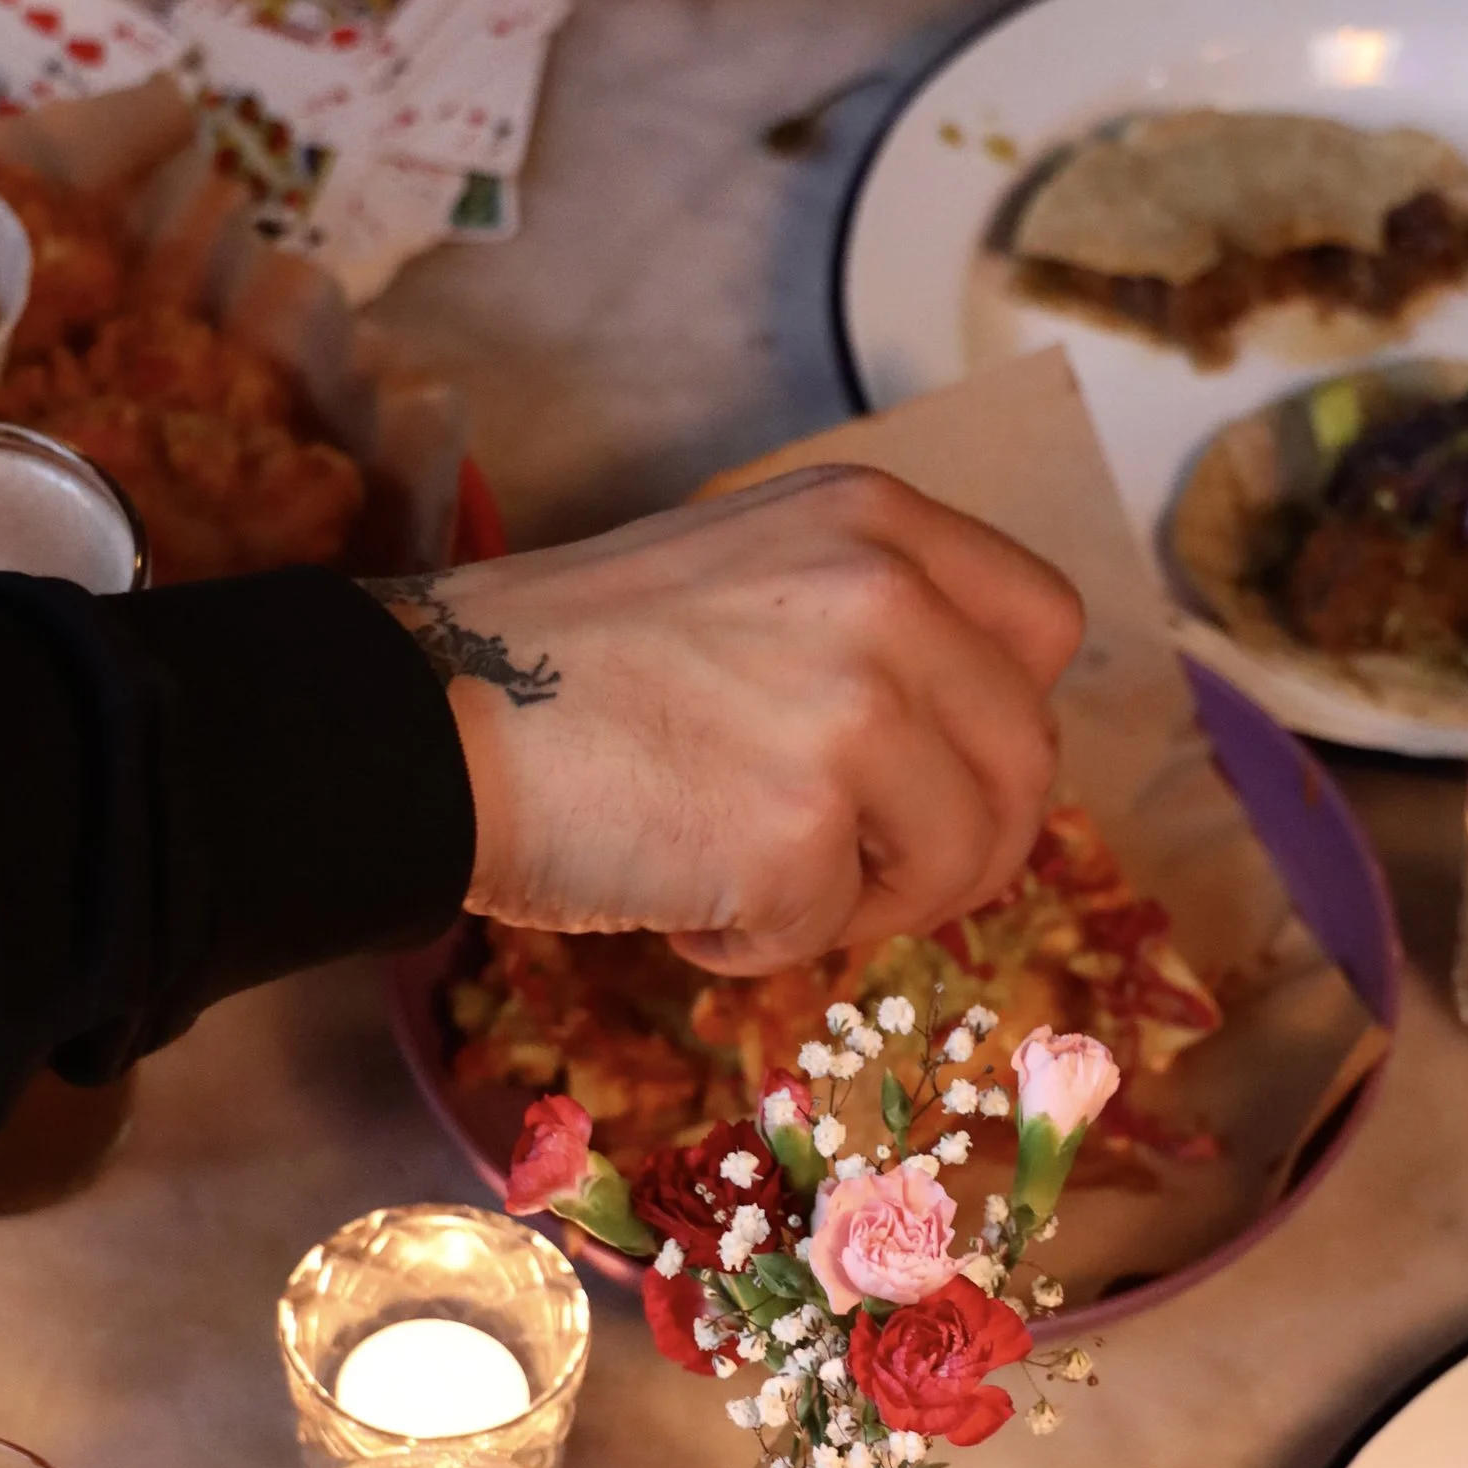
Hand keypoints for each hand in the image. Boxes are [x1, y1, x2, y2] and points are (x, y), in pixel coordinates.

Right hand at [377, 468, 1079, 971]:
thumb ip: (870, 624)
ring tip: (745, 878)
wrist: (421, 722)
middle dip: (951, 847)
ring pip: (957, 861)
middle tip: (850, 875)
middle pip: (1024, 766)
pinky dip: (757, 945)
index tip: (937, 773)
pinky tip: (676, 899)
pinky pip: (834, 933)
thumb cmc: (566, 666)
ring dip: (861, 903)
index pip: (1047, 629)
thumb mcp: (747, 572)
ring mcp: (852, 717)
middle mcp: (886, 600)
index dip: (1002, 724)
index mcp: (878, 522)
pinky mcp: (800, 835)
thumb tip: (969, 748)